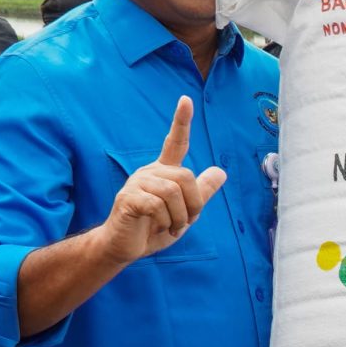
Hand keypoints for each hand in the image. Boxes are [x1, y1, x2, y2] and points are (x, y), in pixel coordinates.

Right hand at [98, 98, 228, 264]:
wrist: (125, 247)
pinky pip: (158, 205)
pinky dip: (165, 222)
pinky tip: (158, 227)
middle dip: (194, 204)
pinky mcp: (128, 198)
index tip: (186, 99)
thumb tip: (221, 171)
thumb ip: (201, 192)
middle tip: (185, 222)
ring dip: (179, 216)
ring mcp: (137, 184)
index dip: (181, 121)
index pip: (174, 142)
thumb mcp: (185, 212)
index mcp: (163, 172)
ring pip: (173, 192)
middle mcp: (149, 172)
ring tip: (171, 227)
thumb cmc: (153, 228)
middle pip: (186, 177)